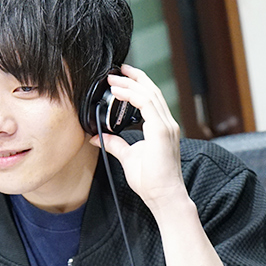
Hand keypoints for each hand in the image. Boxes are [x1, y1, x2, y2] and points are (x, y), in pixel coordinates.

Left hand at [89, 64, 186, 213]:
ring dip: (130, 84)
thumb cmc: (151, 181)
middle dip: (134, 77)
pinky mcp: (161, 132)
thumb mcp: (128, 157)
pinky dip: (132, 95)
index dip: (137, 85)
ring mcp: (166, 127)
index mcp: (161, 128)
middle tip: (117, 69)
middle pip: (152, 91)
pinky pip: (147, 105)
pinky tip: (118, 92)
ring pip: (149, 94)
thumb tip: (98, 136)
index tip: (121, 78)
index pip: (151, 98)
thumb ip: (115, 144)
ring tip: (113, 78)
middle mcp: (166, 124)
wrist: (163, 196)